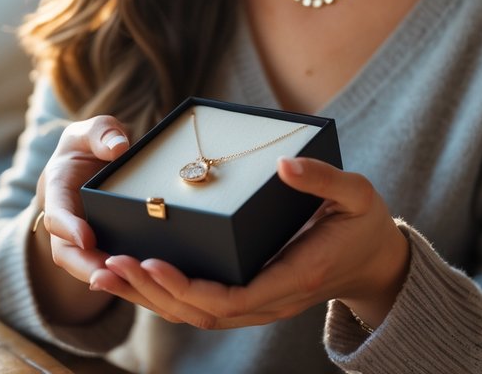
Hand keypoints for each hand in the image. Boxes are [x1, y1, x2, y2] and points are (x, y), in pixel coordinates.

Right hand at [34, 115, 131, 287]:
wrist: (99, 156)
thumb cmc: (94, 141)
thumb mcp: (96, 128)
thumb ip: (103, 132)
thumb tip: (118, 148)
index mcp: (57, 187)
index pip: (56, 211)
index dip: (68, 227)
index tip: (86, 238)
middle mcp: (64, 216)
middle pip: (64, 250)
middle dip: (83, 266)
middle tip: (107, 276)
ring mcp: (79, 234)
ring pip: (82, 264)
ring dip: (101, 276)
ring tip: (126, 286)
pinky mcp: (99, 244)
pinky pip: (103, 264)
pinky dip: (117, 275)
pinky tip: (139, 284)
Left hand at [92, 157, 410, 329]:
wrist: (375, 258)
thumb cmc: (364, 222)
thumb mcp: (357, 193)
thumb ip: (323, 180)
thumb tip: (285, 165)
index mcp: (296, 276)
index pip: (232, 298)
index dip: (188, 287)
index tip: (153, 262)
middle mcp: (274, 300)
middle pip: (202, 313)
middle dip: (153, 292)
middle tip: (111, 263)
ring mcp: (260, 304)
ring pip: (195, 315)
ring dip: (149, 298)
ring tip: (106, 271)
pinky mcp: (249, 297)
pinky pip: (200, 305)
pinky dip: (163, 295)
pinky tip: (132, 274)